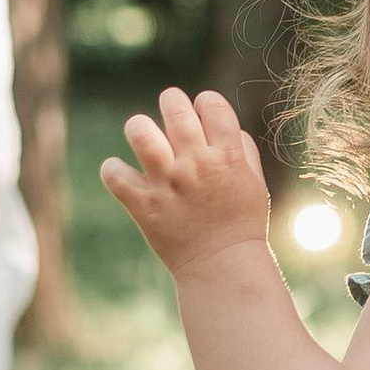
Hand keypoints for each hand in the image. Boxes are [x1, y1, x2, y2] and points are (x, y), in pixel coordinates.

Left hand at [100, 87, 270, 280]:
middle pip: (175, 110)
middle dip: (171, 101)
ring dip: (139, 127)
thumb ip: (241, 149)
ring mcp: (167, 185)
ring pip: (140, 133)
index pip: (212, 104)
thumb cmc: (242, 223)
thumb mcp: (255, 182)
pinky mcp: (143, 206)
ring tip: (144, 136)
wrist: (223, 267)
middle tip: (170, 109)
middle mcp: (196, 165)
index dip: (205, 102)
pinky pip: (114, 174)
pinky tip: (124, 173)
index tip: (202, 114)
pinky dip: (114, 169)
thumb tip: (222, 126)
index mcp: (227, 157)